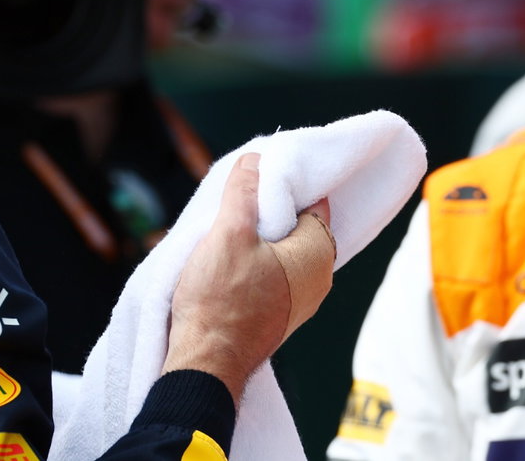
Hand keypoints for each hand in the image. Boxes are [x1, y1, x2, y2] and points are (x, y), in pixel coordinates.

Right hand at [162, 152, 335, 401]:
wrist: (206, 362)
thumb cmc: (221, 300)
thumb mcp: (229, 233)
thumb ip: (244, 193)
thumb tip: (254, 161)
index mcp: (317, 254)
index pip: (315, 202)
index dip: (290, 183)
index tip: (265, 171)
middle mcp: (318, 280)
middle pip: (299, 226)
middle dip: (273, 209)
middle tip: (244, 193)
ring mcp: (299, 301)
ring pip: (284, 251)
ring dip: (261, 237)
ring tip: (231, 223)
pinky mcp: (278, 315)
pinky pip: (275, 274)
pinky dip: (258, 260)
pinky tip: (231, 255)